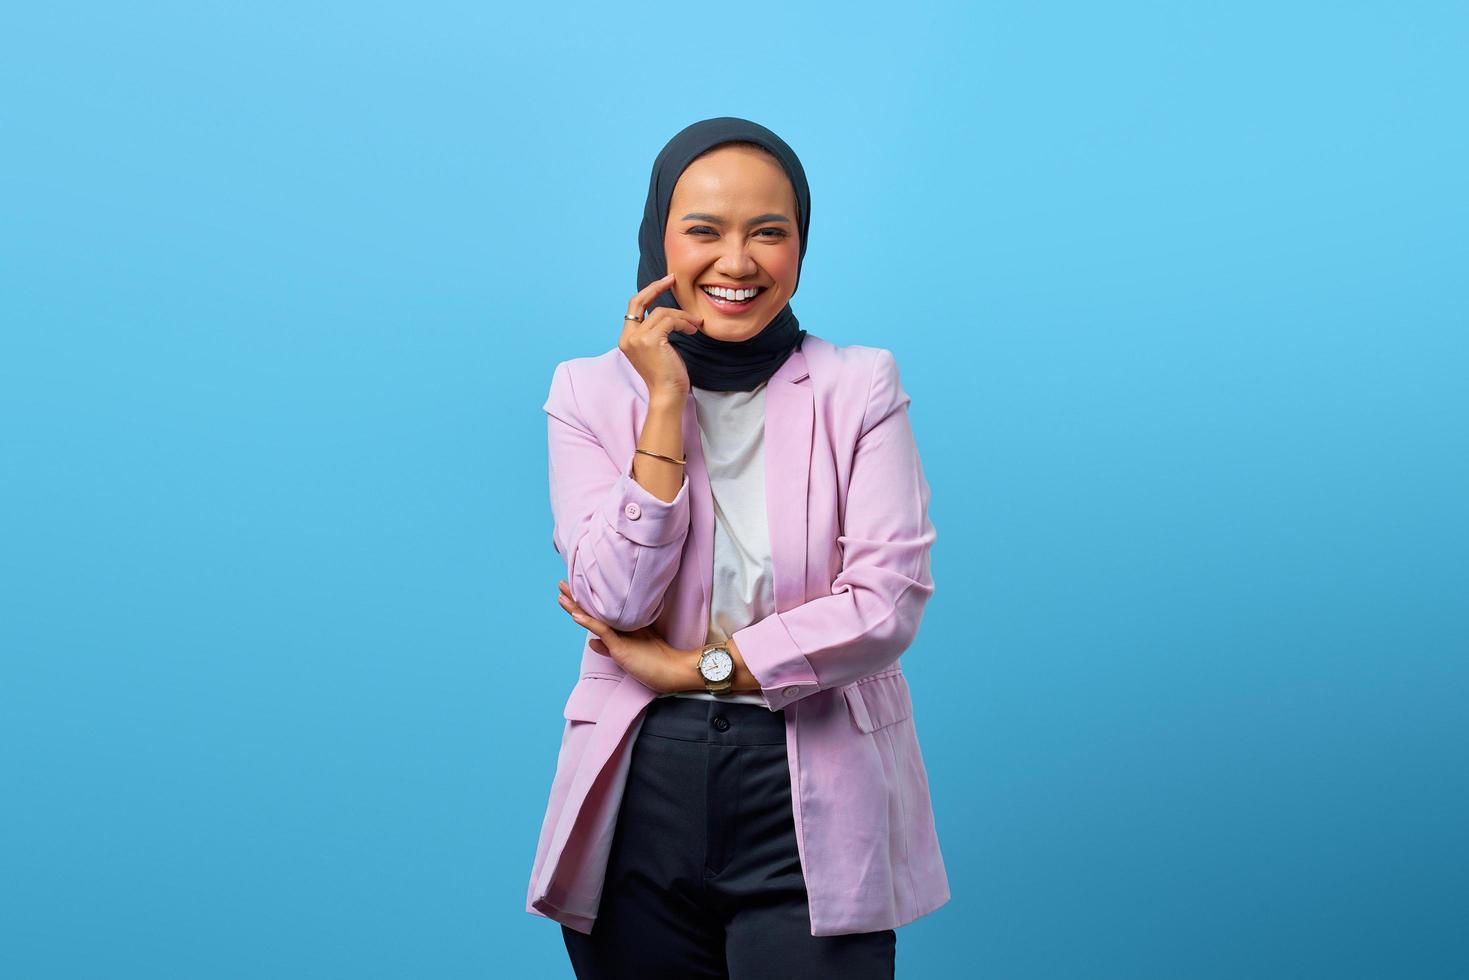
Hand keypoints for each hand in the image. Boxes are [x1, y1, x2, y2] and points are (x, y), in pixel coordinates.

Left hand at [556, 580, 696, 693]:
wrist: (674, 670)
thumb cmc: (655, 665)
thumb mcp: (626, 656)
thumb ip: (608, 648)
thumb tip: (590, 642)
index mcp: (622, 629)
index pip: (599, 615)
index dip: (584, 605)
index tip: (571, 594)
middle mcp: (621, 627)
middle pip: (594, 610)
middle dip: (577, 598)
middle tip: (562, 583)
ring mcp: (622, 634)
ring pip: (595, 616)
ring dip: (576, 605)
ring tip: (562, 591)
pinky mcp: (621, 645)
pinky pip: (602, 630)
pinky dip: (587, 622)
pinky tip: (575, 614)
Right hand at [621, 273, 701, 400]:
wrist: (667, 395)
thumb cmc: (666, 375)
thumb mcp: (657, 349)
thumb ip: (655, 331)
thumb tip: (668, 312)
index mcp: (626, 339)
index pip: (634, 307)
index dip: (649, 292)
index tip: (665, 283)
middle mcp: (627, 337)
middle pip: (639, 301)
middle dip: (656, 287)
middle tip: (673, 279)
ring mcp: (637, 339)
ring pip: (662, 312)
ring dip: (682, 316)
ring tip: (695, 325)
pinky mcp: (650, 341)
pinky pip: (670, 321)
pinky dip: (684, 323)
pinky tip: (692, 330)